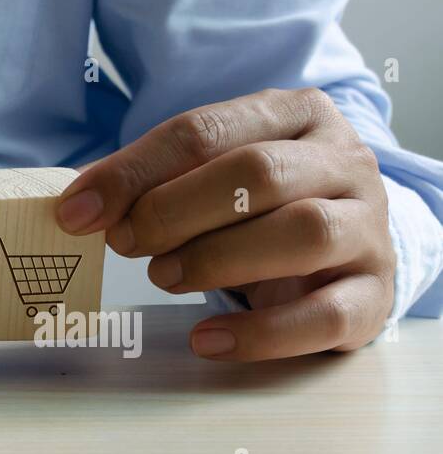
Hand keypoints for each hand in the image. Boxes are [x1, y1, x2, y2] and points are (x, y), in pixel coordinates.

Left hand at [55, 88, 394, 360]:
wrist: (347, 240)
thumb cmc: (261, 201)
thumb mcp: (213, 171)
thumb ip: (153, 180)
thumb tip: (76, 207)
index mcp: (296, 114)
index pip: (204, 130)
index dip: (133, 172)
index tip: (77, 211)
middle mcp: (344, 162)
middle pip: (257, 174)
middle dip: (173, 210)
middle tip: (122, 243)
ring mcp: (369, 228)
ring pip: (303, 233)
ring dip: (217, 259)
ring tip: (163, 277)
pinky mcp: (376, 295)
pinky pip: (327, 316)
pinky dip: (261, 334)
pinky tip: (208, 339)